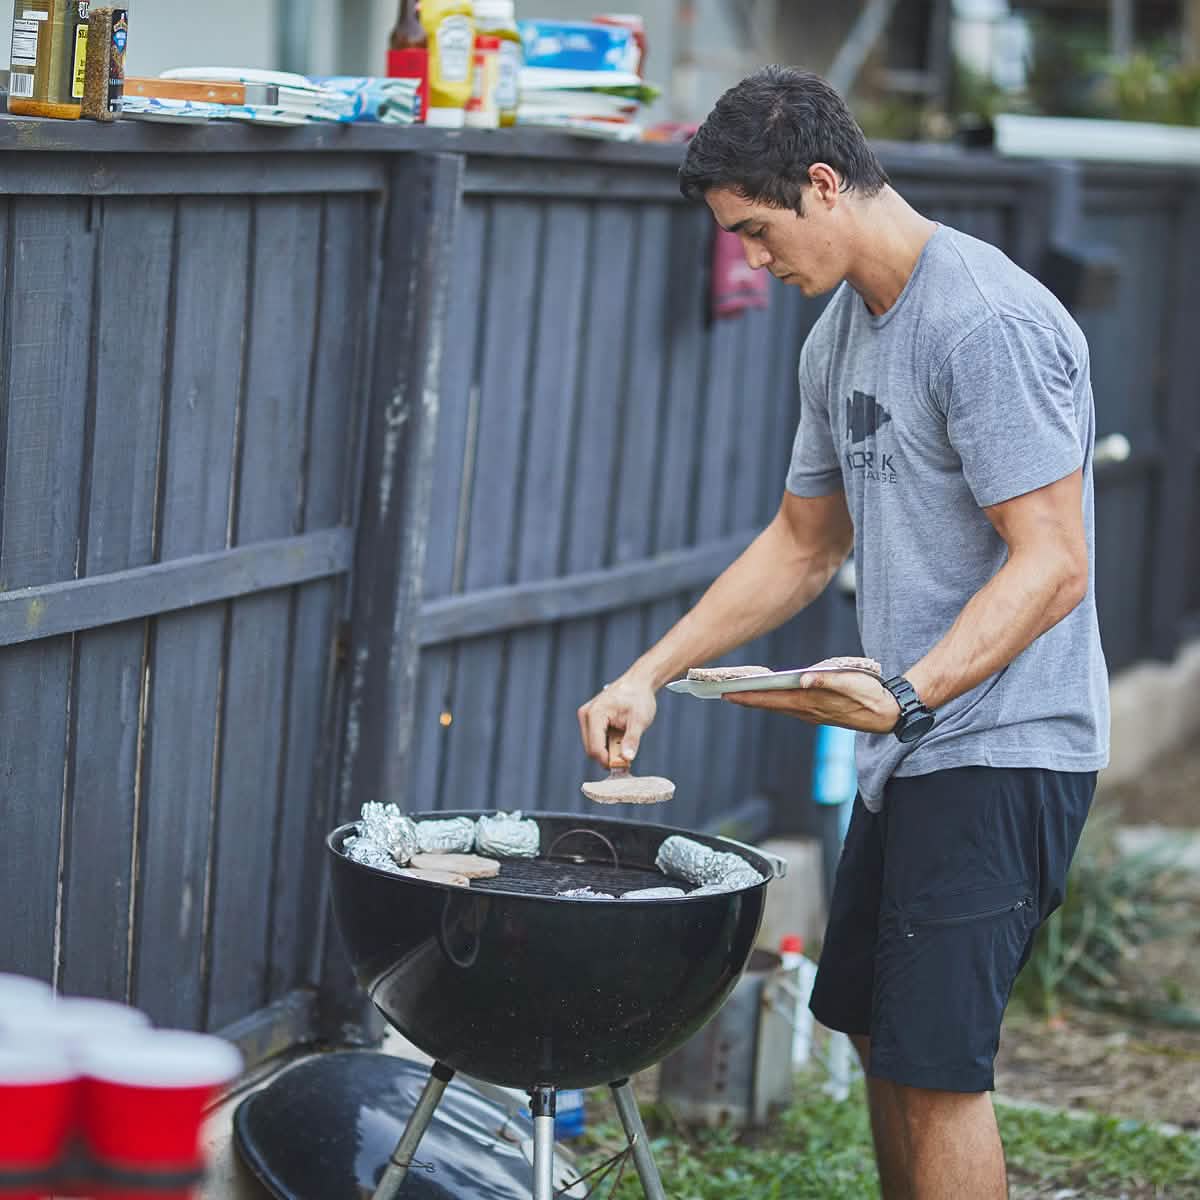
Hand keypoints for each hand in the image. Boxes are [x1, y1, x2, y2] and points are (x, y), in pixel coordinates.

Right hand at [577, 671, 657, 767]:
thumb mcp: (639, 720)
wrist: (638, 683)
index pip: (594, 748)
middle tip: (627, 756)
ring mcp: (586, 716)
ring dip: (608, 750)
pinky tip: (620, 738)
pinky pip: (595, 739)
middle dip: (608, 756)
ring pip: (593, 745)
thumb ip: (632, 740)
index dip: (608, 761)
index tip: (624, 765)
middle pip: (591, 749)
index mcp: (595, 714)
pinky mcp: (590, 719)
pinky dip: (607, 744)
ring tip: (625, 743)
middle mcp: (586, 715)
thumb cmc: (638, 697)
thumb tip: (627, 758)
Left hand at [723, 670, 900, 733]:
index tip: (727, 694)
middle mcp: (807, 710)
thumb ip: (827, 679)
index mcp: (810, 701)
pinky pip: (789, 707)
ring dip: (759, 701)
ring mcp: (812, 713)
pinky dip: (775, 702)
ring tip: (739, 694)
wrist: (889, 713)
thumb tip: (804, 678)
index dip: (748, 696)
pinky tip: (770, 697)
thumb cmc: (871, 694)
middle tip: (722, 693)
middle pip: (770, 704)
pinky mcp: (819, 712)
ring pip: (779, 707)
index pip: (772, 699)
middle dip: (746, 699)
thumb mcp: (851, 682)